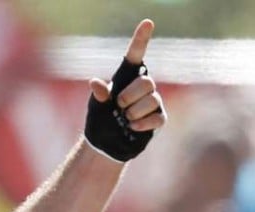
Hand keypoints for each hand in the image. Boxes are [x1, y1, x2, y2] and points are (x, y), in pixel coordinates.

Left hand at [84, 19, 166, 161]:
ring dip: (133, 112)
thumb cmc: (100, 121)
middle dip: (129, 96)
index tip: (147, 23)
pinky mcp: (159, 117)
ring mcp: (153, 101)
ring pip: (151, 100)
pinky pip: (156, 117)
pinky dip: (142, 123)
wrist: (106, 144)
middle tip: (118, 106)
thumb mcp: (96, 108)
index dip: (141, 39)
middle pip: (146, 82)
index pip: (135, 55)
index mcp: (126, 78)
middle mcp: (142, 87)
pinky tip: (132, 127)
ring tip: (124, 119)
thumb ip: (99, 95)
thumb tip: (96, 83)